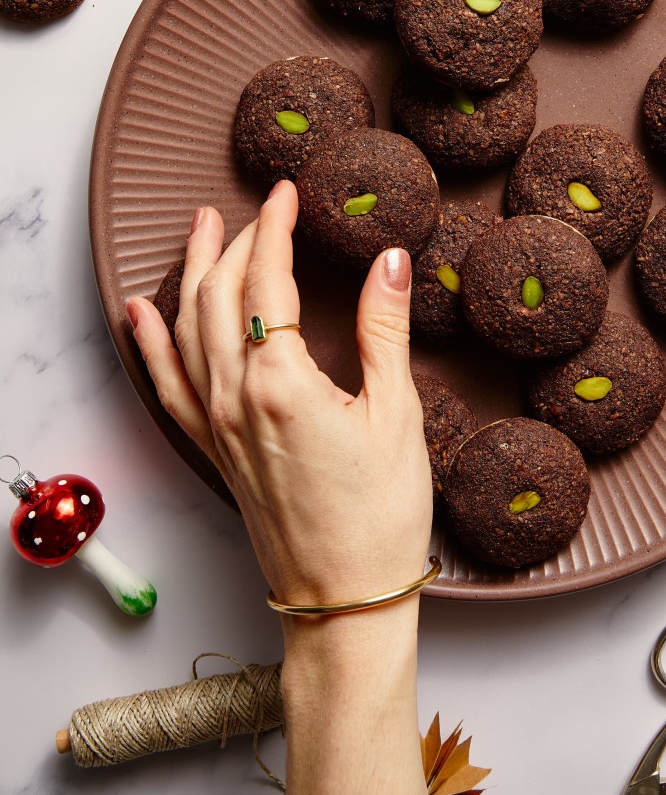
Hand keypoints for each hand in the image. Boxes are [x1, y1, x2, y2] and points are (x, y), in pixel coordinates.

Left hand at [126, 180, 432, 606]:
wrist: (344, 602)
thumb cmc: (380, 516)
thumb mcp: (396, 414)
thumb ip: (385, 331)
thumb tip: (388, 261)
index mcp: (282, 381)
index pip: (266, 279)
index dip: (274, 227)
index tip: (286, 193)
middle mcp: (236, 397)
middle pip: (219, 295)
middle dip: (234, 240)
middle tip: (254, 206)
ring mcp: (217, 425)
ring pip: (186, 330)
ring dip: (193, 273)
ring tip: (201, 230)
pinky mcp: (213, 450)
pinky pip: (168, 385)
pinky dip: (151, 343)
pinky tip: (141, 315)